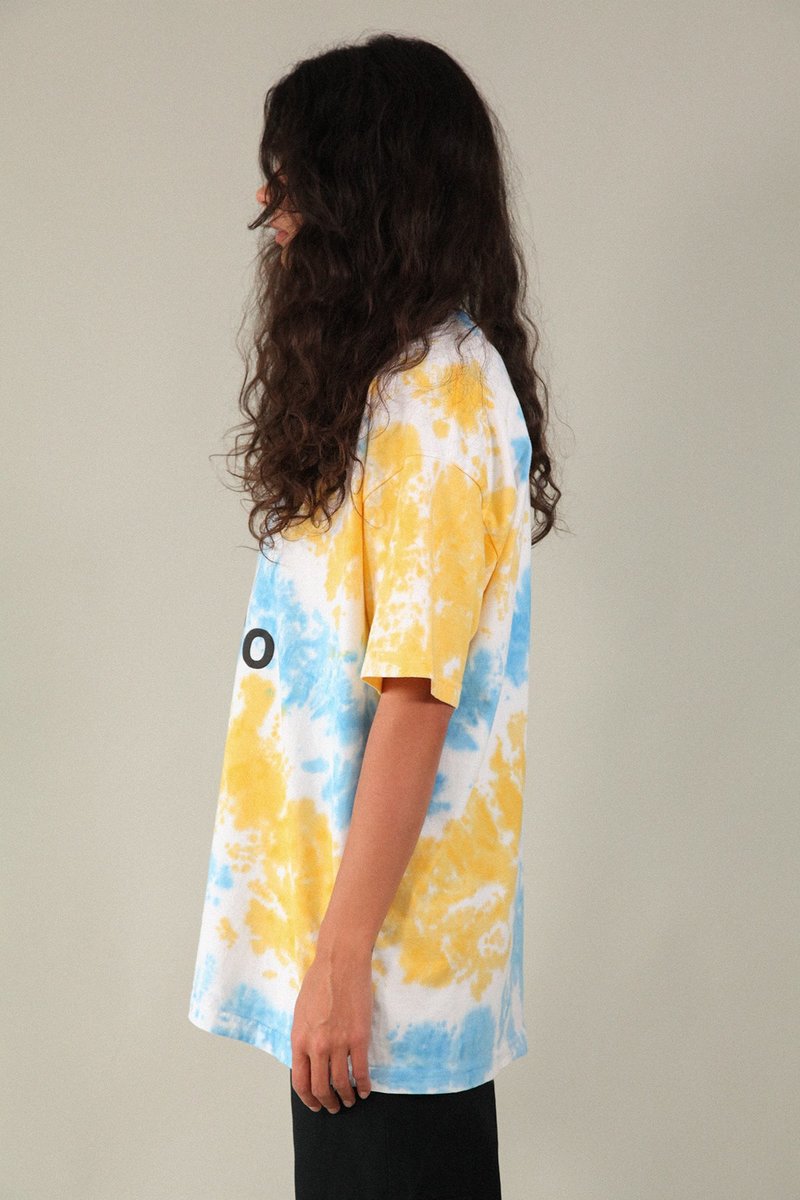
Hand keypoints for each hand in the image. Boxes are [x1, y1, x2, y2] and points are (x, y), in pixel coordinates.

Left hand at [290, 945, 373, 1112]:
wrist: (340, 963)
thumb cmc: (319, 982)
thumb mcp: (301, 1013)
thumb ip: (303, 1038)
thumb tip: (309, 1058)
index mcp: (299, 1040)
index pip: (300, 1081)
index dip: (308, 1098)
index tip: (315, 1104)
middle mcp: (317, 1046)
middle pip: (321, 1087)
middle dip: (327, 1102)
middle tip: (334, 1106)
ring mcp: (338, 1043)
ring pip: (341, 1083)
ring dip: (347, 1096)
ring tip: (351, 1100)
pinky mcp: (359, 1037)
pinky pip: (361, 1070)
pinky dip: (364, 1085)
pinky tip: (365, 1090)